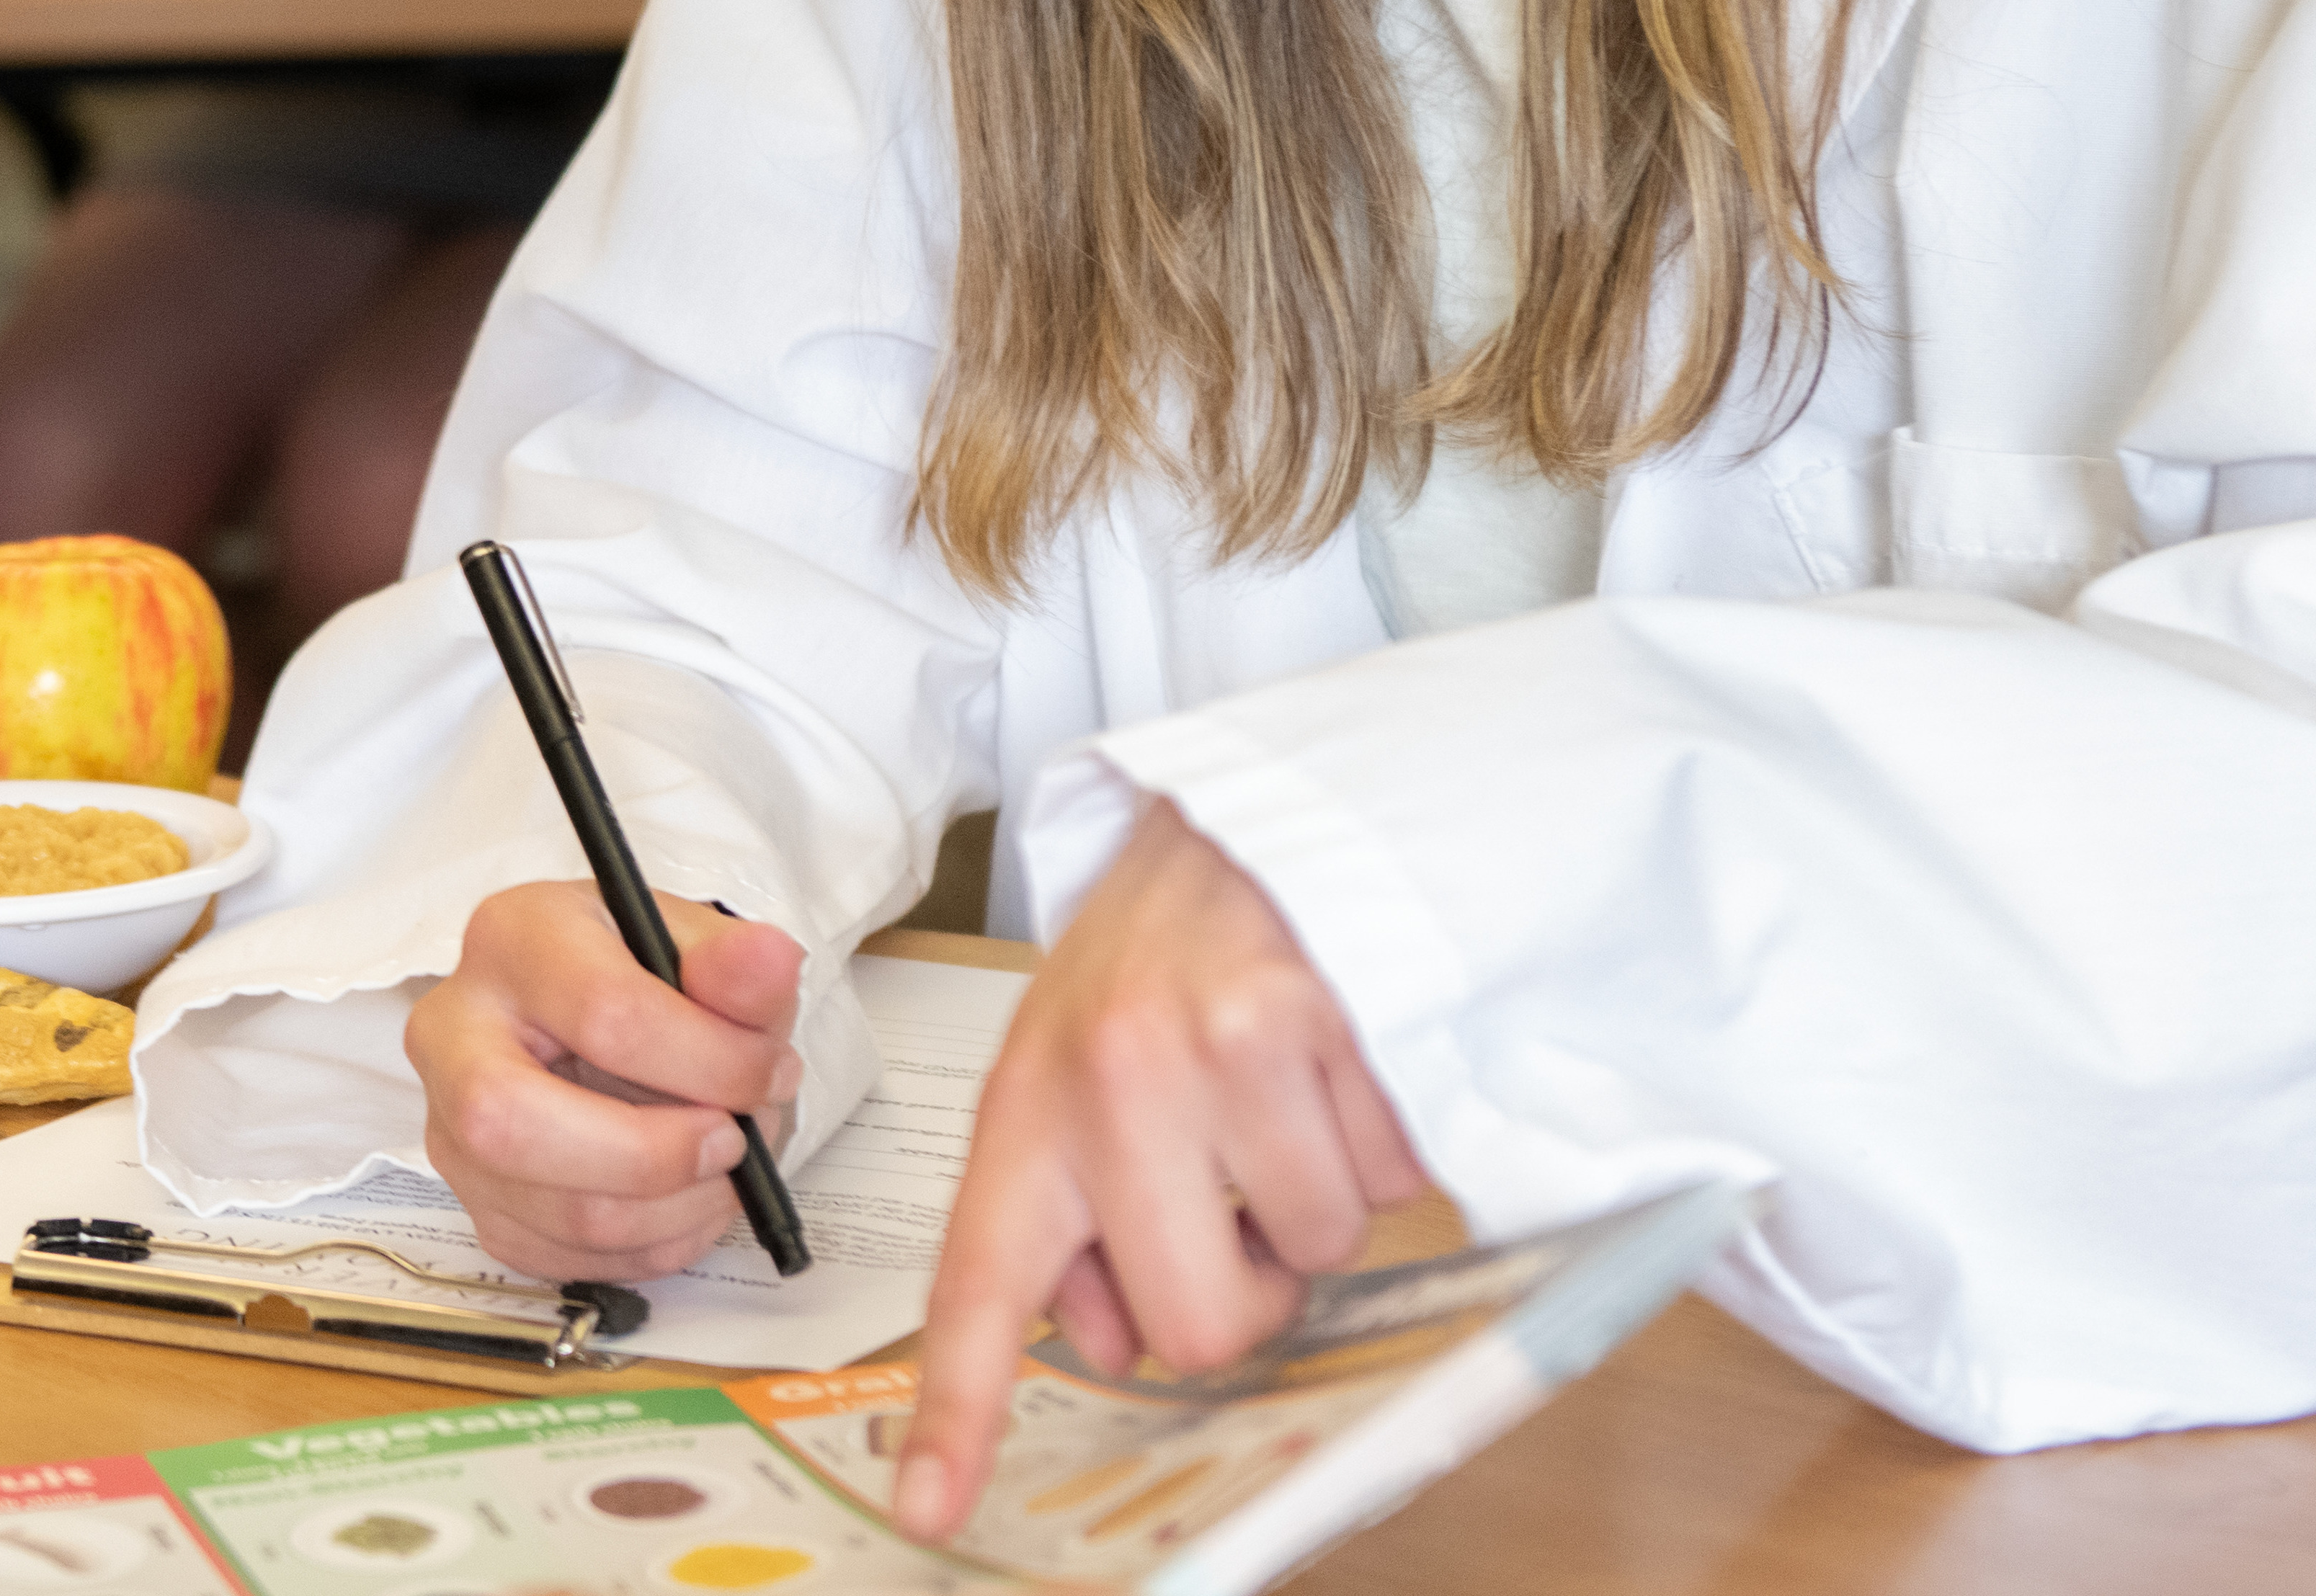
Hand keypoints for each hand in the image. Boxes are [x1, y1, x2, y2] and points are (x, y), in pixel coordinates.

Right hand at [406, 878, 802, 1279]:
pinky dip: (645, 1247)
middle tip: (733, 1141)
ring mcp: (449, 1126)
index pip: (603, 1012)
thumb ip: (734, 958)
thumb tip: (769, 962)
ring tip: (728, 1169)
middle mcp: (455, 1032)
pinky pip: (558, 1257)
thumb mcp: (695, 940)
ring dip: (669, 1211)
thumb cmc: (639, 970)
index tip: (770, 1071)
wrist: (598, 1010)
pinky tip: (687, 1203)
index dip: (707, 1058)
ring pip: (551, 1210)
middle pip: (516, 1123)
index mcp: (513, 938)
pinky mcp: (474, 1200)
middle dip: (652, 1155)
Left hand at [894, 799, 1424, 1542]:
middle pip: (1195, 1324)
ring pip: (1315, 1246)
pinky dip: (1378, 1134)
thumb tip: (1112, 1334)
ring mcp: (1212, 1045)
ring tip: (1291, 1091)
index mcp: (1033, 1097)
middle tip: (1244, 1202)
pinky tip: (1338, 1051)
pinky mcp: (1313, 1014)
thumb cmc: (1165, 943)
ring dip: (1322, 1194)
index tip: (932, 1509)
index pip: (982, 1278)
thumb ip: (1073, 1200)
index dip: (960, 1408)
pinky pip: (1383, 1170)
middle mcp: (1109, 1077)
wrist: (1250, 805)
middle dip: (1248, 1292)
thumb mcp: (1077, 1055)